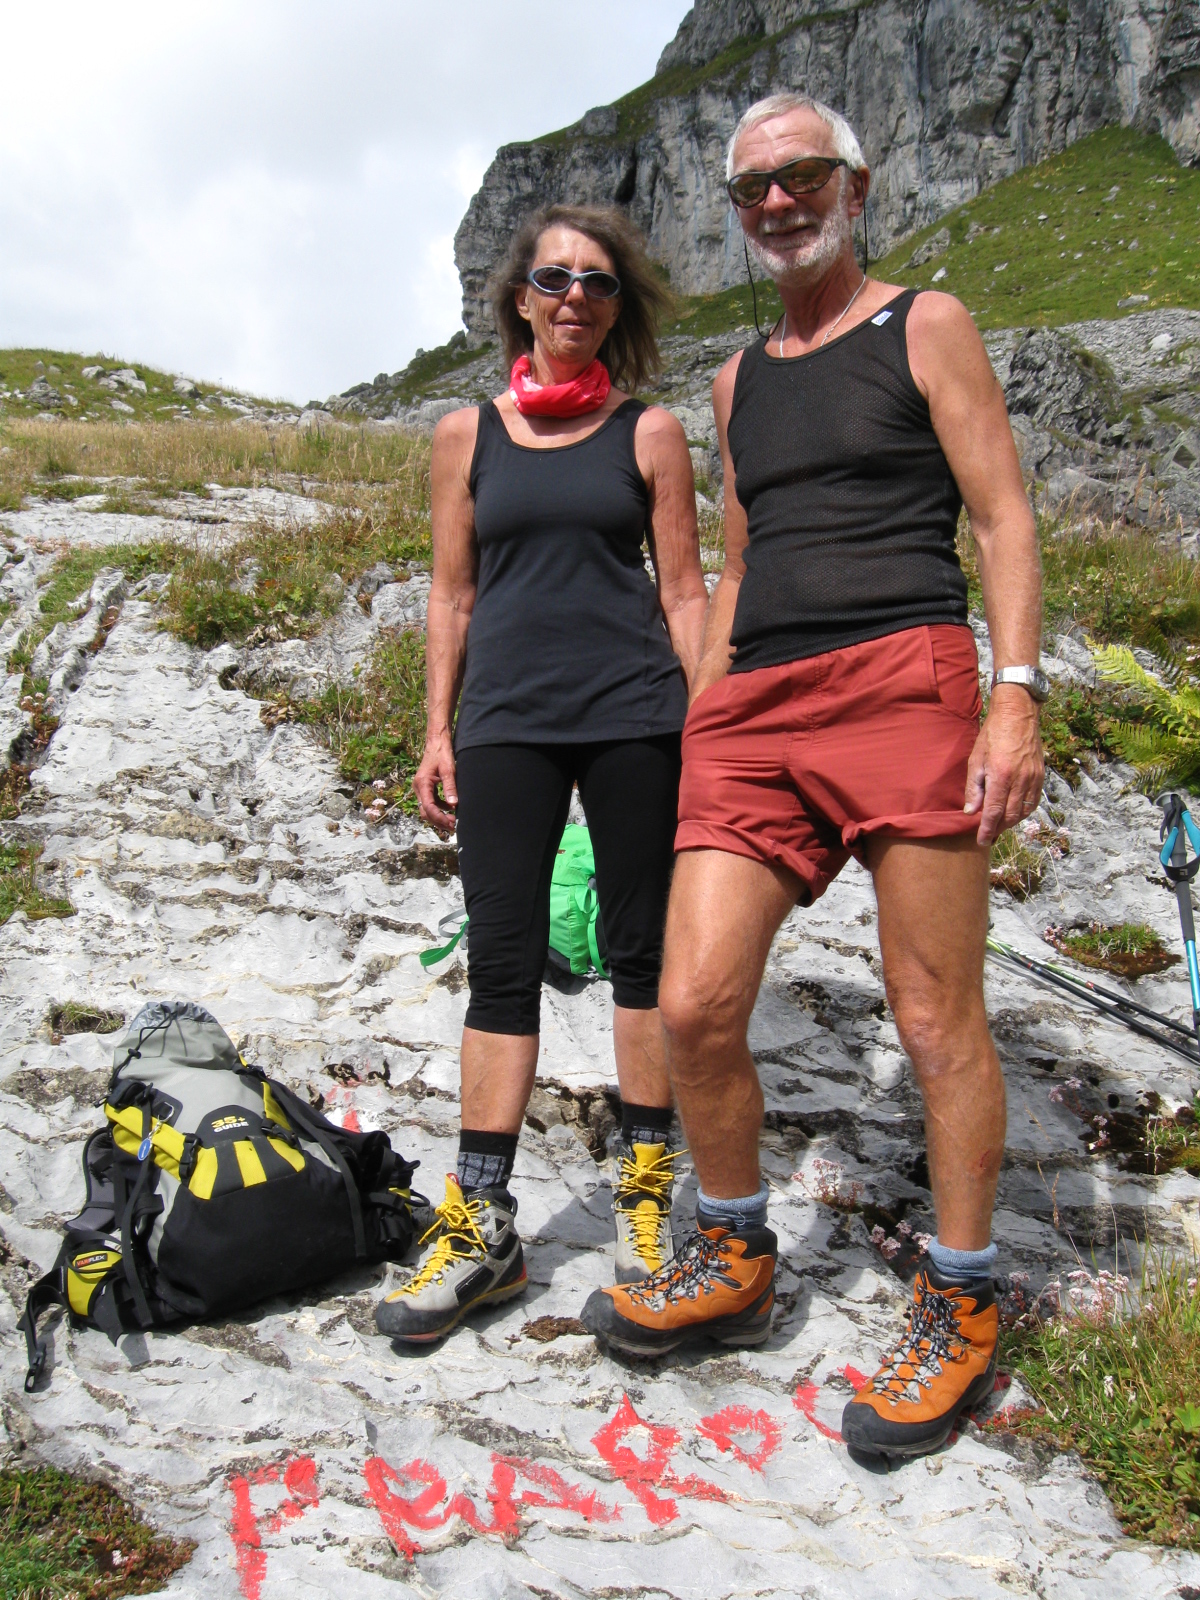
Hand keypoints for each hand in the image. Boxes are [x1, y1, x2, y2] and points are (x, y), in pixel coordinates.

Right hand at [413, 732, 457, 836]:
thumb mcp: (449, 770)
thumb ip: (450, 787)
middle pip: (425, 811)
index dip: (439, 817)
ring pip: (427, 808)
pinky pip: (431, 802)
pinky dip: (439, 808)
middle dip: (438, 820)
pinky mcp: (426, 787)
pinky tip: (450, 809)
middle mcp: (418, 788)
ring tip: (452, 820)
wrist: (437, 742)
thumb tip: (453, 804)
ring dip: (438, 816)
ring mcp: (421, 788)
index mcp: (422, 784)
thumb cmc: (442, 754)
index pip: (428, 807)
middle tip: (453, 826)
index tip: (450, 823)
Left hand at [963, 685, 1044, 846]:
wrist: (1018, 714)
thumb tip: (971, 812)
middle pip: (1010, 815)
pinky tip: (1014, 812)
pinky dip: (1023, 811)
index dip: (987, 829)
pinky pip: (1033, 801)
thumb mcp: (976, 759)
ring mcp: (1033, 778)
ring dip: (1011, 822)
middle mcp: (1020, 779)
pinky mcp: (1041, 775)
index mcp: (1001, 775)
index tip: (982, 841)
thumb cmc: (992, 734)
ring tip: (998, 825)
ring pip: (1023, 811)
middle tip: (988, 835)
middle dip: (999, 829)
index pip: (994, 811)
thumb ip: (974, 788)